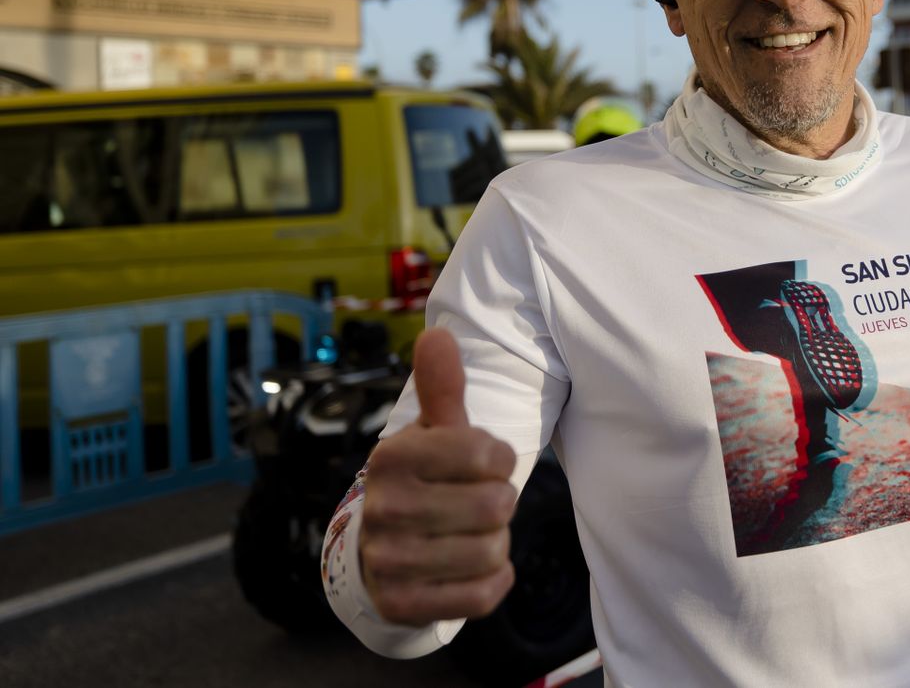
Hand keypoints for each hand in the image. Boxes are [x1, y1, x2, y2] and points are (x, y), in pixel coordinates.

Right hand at [358, 328, 517, 625]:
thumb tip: (437, 334)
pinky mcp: (401, 604)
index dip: (499, 460)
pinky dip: (491, 581)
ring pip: (491, 551)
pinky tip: (470, 567)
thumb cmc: (425, 478)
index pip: (489, 453)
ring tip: (467, 533)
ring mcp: (388, 560)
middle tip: (474, 504)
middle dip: (500, 505)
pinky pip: (481, 596)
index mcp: (393, 456)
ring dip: (494, 544)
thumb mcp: (435, 432)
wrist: (380, 549)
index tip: (481, 464)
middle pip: (496, 505)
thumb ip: (443, 387)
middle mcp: (383, 507)